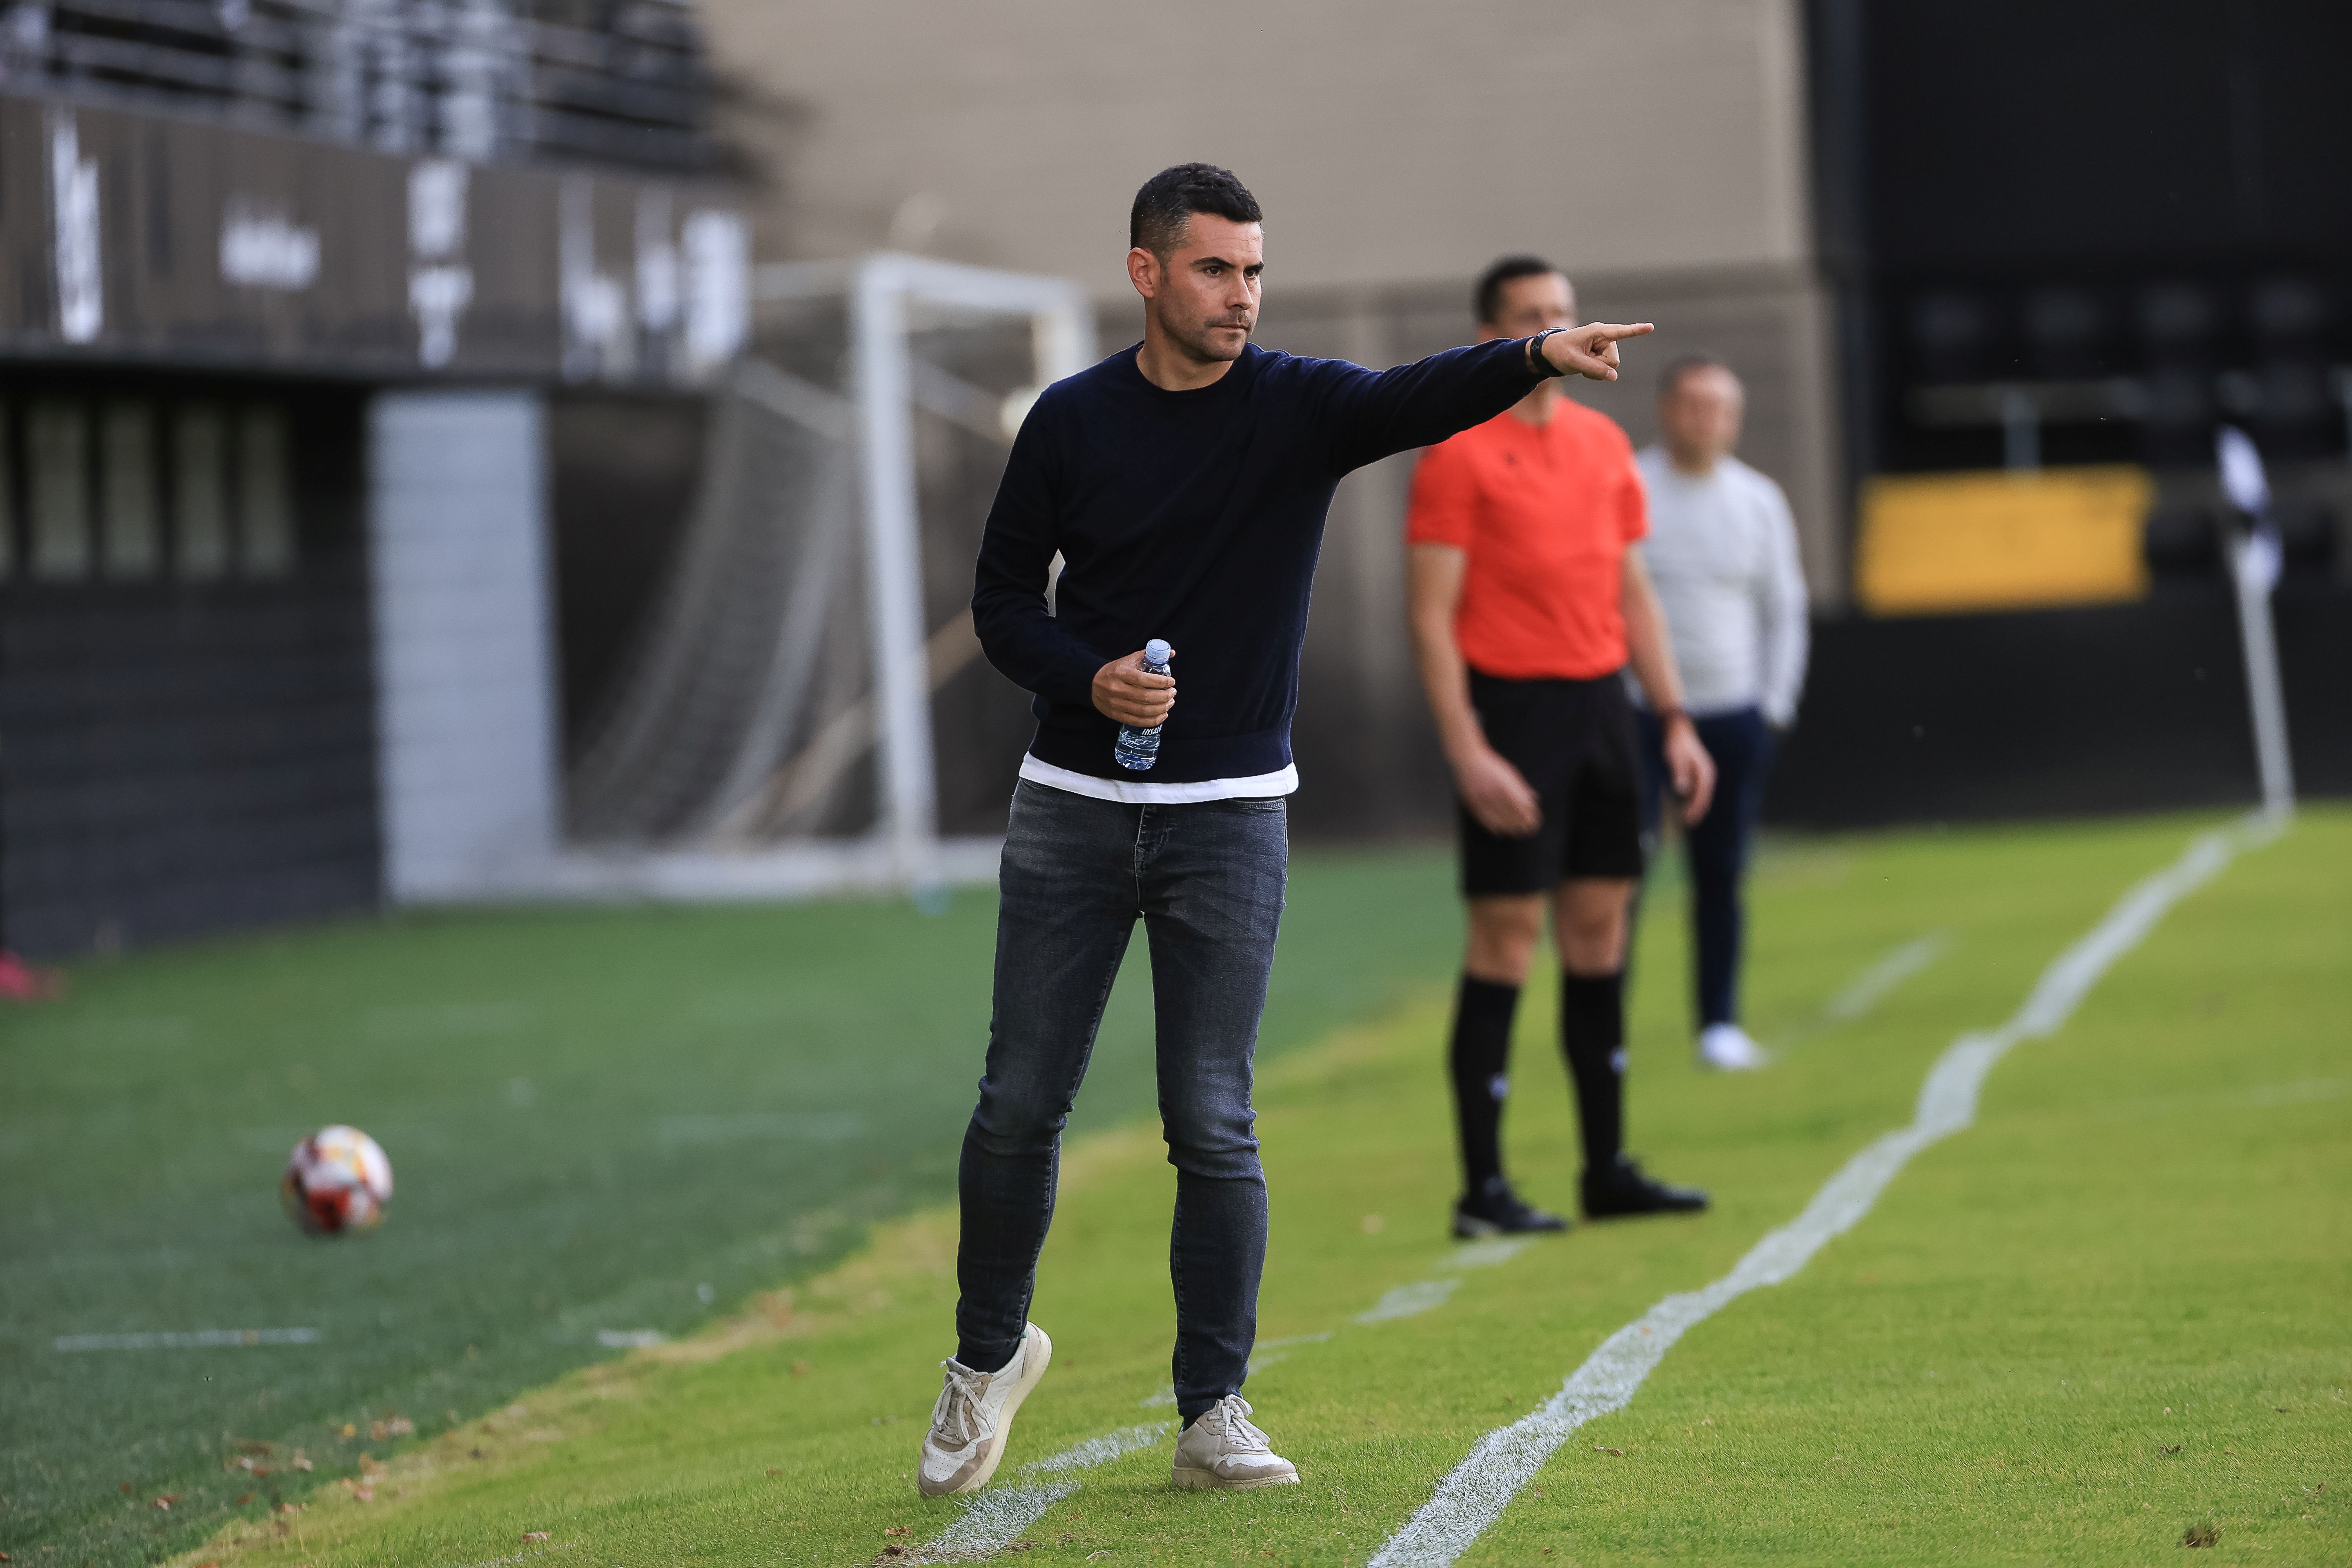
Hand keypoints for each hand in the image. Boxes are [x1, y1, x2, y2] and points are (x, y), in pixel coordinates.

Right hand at [1092, 648, 1175, 727]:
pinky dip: (1153, 720)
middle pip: (1145, 697)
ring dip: (1161, 708)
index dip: (1160, 682)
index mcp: (1120, 673)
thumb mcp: (1128, 660)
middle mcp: (1116, 689)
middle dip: (1164, 696)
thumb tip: (1172, 653)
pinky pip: (1138, 721)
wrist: (1092, 683)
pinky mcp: (1116, 715)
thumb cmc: (1115, 671)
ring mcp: (1115, 704)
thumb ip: (1149, 655)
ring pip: (1143, 711)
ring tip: (1170, 703)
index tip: (1171, 681)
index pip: (1143, 679)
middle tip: (1173, 693)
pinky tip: (1162, 715)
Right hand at [1453, 742, 1541, 837]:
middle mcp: (1495, 794)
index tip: (1536, 822)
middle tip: (1529, 831)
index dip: (1530, 817)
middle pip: (1512, 815)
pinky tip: (1499, 831)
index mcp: (1507, 786)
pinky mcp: (1472, 802)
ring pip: (1499, 820)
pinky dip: (1493, 827)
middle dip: (1523, 825)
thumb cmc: (1492, 765)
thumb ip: (1521, 787)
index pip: (1523, 807)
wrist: (1468, 758)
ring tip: (1516, 832)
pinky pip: (1484, 819)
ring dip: (1510, 828)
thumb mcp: (1510, 773)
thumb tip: (1535, 799)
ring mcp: (1483, 799)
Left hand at [1541, 322, 1655, 381]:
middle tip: (1582, 361)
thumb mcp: (1573, 361)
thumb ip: (1593, 369)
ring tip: (1583, 362)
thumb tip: (1613, 377)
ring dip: (1597, 370)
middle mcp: (1605, 338)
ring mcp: (1605, 347)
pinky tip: (1585, 366)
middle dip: (1600, 366)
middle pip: (1614, 361)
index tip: (1650, 327)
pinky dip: (1596, 372)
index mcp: (1597, 331)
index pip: (1620, 331)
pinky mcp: (1603, 355)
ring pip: (1611, 367)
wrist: (1550, 353)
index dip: (1636, 330)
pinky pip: (1607, 371)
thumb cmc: (1560, 351)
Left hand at [1663, 715, 1715, 824]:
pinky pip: (1700, 789)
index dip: (1696, 807)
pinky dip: (1695, 798)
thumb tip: (1683, 790)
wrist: (1678, 731)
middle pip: (1705, 796)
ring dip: (1697, 806)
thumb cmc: (1676, 744)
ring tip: (1689, 818)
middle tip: (1689, 822)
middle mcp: (1708, 773)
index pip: (1702, 794)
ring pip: (1703, 794)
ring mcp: (1705, 773)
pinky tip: (1688, 805)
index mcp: (1704, 771)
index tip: (1688, 818)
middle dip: (1698, 810)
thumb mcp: (1676, 758)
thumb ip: (1679, 773)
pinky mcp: (1699, 772)